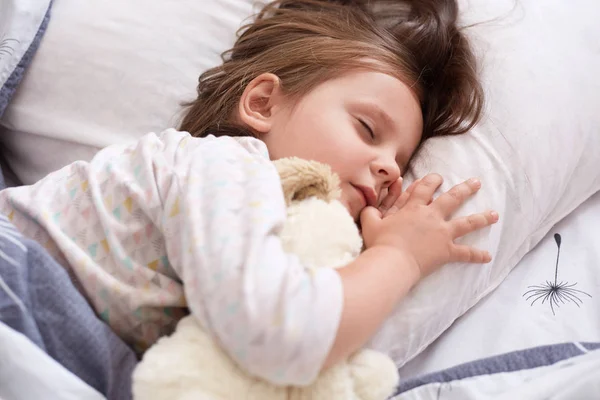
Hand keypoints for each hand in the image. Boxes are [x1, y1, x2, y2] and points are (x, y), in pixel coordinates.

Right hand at [361, 173, 498, 278]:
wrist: (392, 262)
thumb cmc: (380, 243)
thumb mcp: (369, 222)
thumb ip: (370, 211)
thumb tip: (369, 207)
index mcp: (413, 208)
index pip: (425, 188)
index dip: (432, 181)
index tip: (438, 177)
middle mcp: (431, 216)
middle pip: (452, 198)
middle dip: (465, 189)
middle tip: (476, 183)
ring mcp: (442, 233)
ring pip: (466, 222)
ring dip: (482, 218)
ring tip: (494, 214)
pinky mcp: (446, 251)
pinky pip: (465, 253)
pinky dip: (476, 255)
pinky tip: (488, 256)